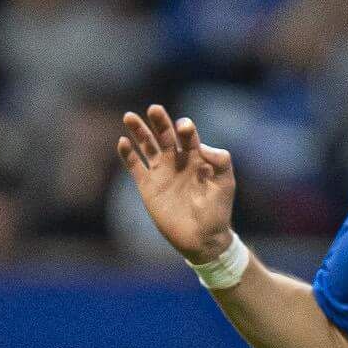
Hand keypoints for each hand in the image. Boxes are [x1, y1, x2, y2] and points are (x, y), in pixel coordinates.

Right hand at [118, 104, 236, 261]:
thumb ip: (220, 161)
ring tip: (129, 117)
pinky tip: (122, 142)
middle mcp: (177, 161)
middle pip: (165, 135)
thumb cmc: (218, 210)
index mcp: (196, 157)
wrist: (203, 237)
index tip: (182, 127)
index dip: (184, 127)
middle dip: (159, 121)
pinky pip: (135, 167)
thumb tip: (203, 147)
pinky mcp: (148, 187)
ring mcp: (161, 173)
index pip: (187, 135)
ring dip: (139, 131)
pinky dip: (127, 155)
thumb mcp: (225, 183)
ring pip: (147, 146)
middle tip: (154, 109)